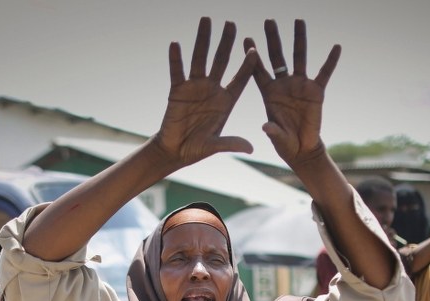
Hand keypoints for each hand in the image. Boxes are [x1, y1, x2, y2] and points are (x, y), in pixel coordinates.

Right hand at [154, 17, 256, 165]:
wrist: (175, 151)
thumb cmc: (197, 149)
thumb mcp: (215, 146)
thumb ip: (231, 143)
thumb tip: (250, 149)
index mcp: (226, 102)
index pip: (240, 80)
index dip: (247, 66)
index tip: (254, 49)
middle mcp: (212, 90)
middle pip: (221, 62)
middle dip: (226, 42)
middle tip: (231, 23)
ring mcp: (195, 88)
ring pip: (200, 60)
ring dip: (203, 40)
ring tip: (206, 20)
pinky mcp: (177, 90)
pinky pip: (177, 72)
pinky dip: (176, 59)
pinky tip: (176, 44)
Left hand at [243, 19, 340, 167]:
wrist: (302, 149)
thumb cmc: (284, 143)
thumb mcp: (277, 138)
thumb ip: (273, 131)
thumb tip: (266, 127)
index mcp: (269, 94)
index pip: (258, 71)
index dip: (252, 57)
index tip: (246, 39)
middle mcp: (283, 85)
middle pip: (277, 57)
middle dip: (273, 39)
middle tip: (269, 21)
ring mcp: (300, 86)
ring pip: (299, 57)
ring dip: (299, 39)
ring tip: (298, 21)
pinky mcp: (316, 91)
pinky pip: (324, 73)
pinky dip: (330, 61)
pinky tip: (336, 47)